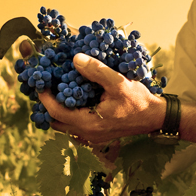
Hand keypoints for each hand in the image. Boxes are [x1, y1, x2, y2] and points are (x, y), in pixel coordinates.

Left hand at [38, 53, 165, 142]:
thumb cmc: (139, 101)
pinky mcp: (96, 134)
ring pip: (64, 125)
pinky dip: (68, 113)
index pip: (56, 112)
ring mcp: (91, 136)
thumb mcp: (119, 82)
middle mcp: (87, 134)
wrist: (155, 117)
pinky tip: (72, 97)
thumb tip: (75, 59)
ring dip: (57, 109)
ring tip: (57, 89)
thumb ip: (97, 71)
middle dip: (47, 104)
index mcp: (89, 124)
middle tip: (46, 85)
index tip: (40, 82)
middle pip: (56, 122)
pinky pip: (73, 126)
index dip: (45, 97)